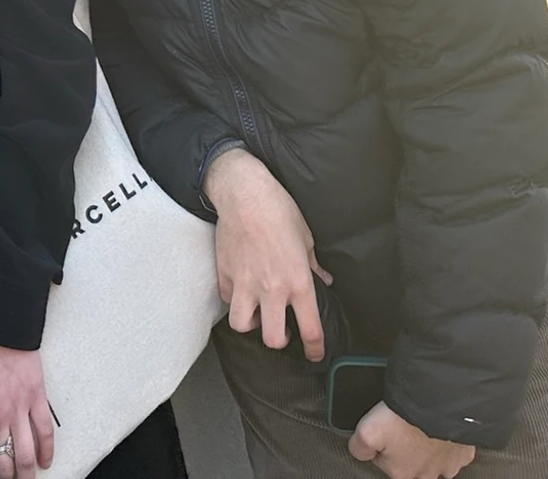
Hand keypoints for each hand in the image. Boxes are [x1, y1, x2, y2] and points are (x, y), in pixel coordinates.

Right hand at [203, 147, 332, 359]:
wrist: (245, 193)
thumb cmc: (280, 211)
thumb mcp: (306, 238)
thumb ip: (314, 265)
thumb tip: (323, 280)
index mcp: (298, 282)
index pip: (310, 329)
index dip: (315, 348)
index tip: (315, 353)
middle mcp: (272, 289)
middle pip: (272, 338)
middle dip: (278, 339)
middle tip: (281, 330)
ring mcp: (245, 283)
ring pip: (242, 325)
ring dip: (250, 323)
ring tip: (255, 312)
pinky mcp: (224, 273)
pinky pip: (227, 298)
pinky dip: (233, 297)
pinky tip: (239, 287)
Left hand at [349, 402, 475, 478]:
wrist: (438, 404)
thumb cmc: (404, 418)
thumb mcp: (366, 431)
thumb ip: (359, 446)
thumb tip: (359, 451)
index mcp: (403, 473)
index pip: (389, 469)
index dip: (382, 451)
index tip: (383, 434)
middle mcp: (427, 473)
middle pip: (415, 469)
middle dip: (409, 452)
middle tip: (404, 429)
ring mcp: (448, 464)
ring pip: (438, 463)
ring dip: (431, 450)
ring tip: (424, 429)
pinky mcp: (464, 452)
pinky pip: (457, 451)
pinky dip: (451, 441)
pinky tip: (443, 428)